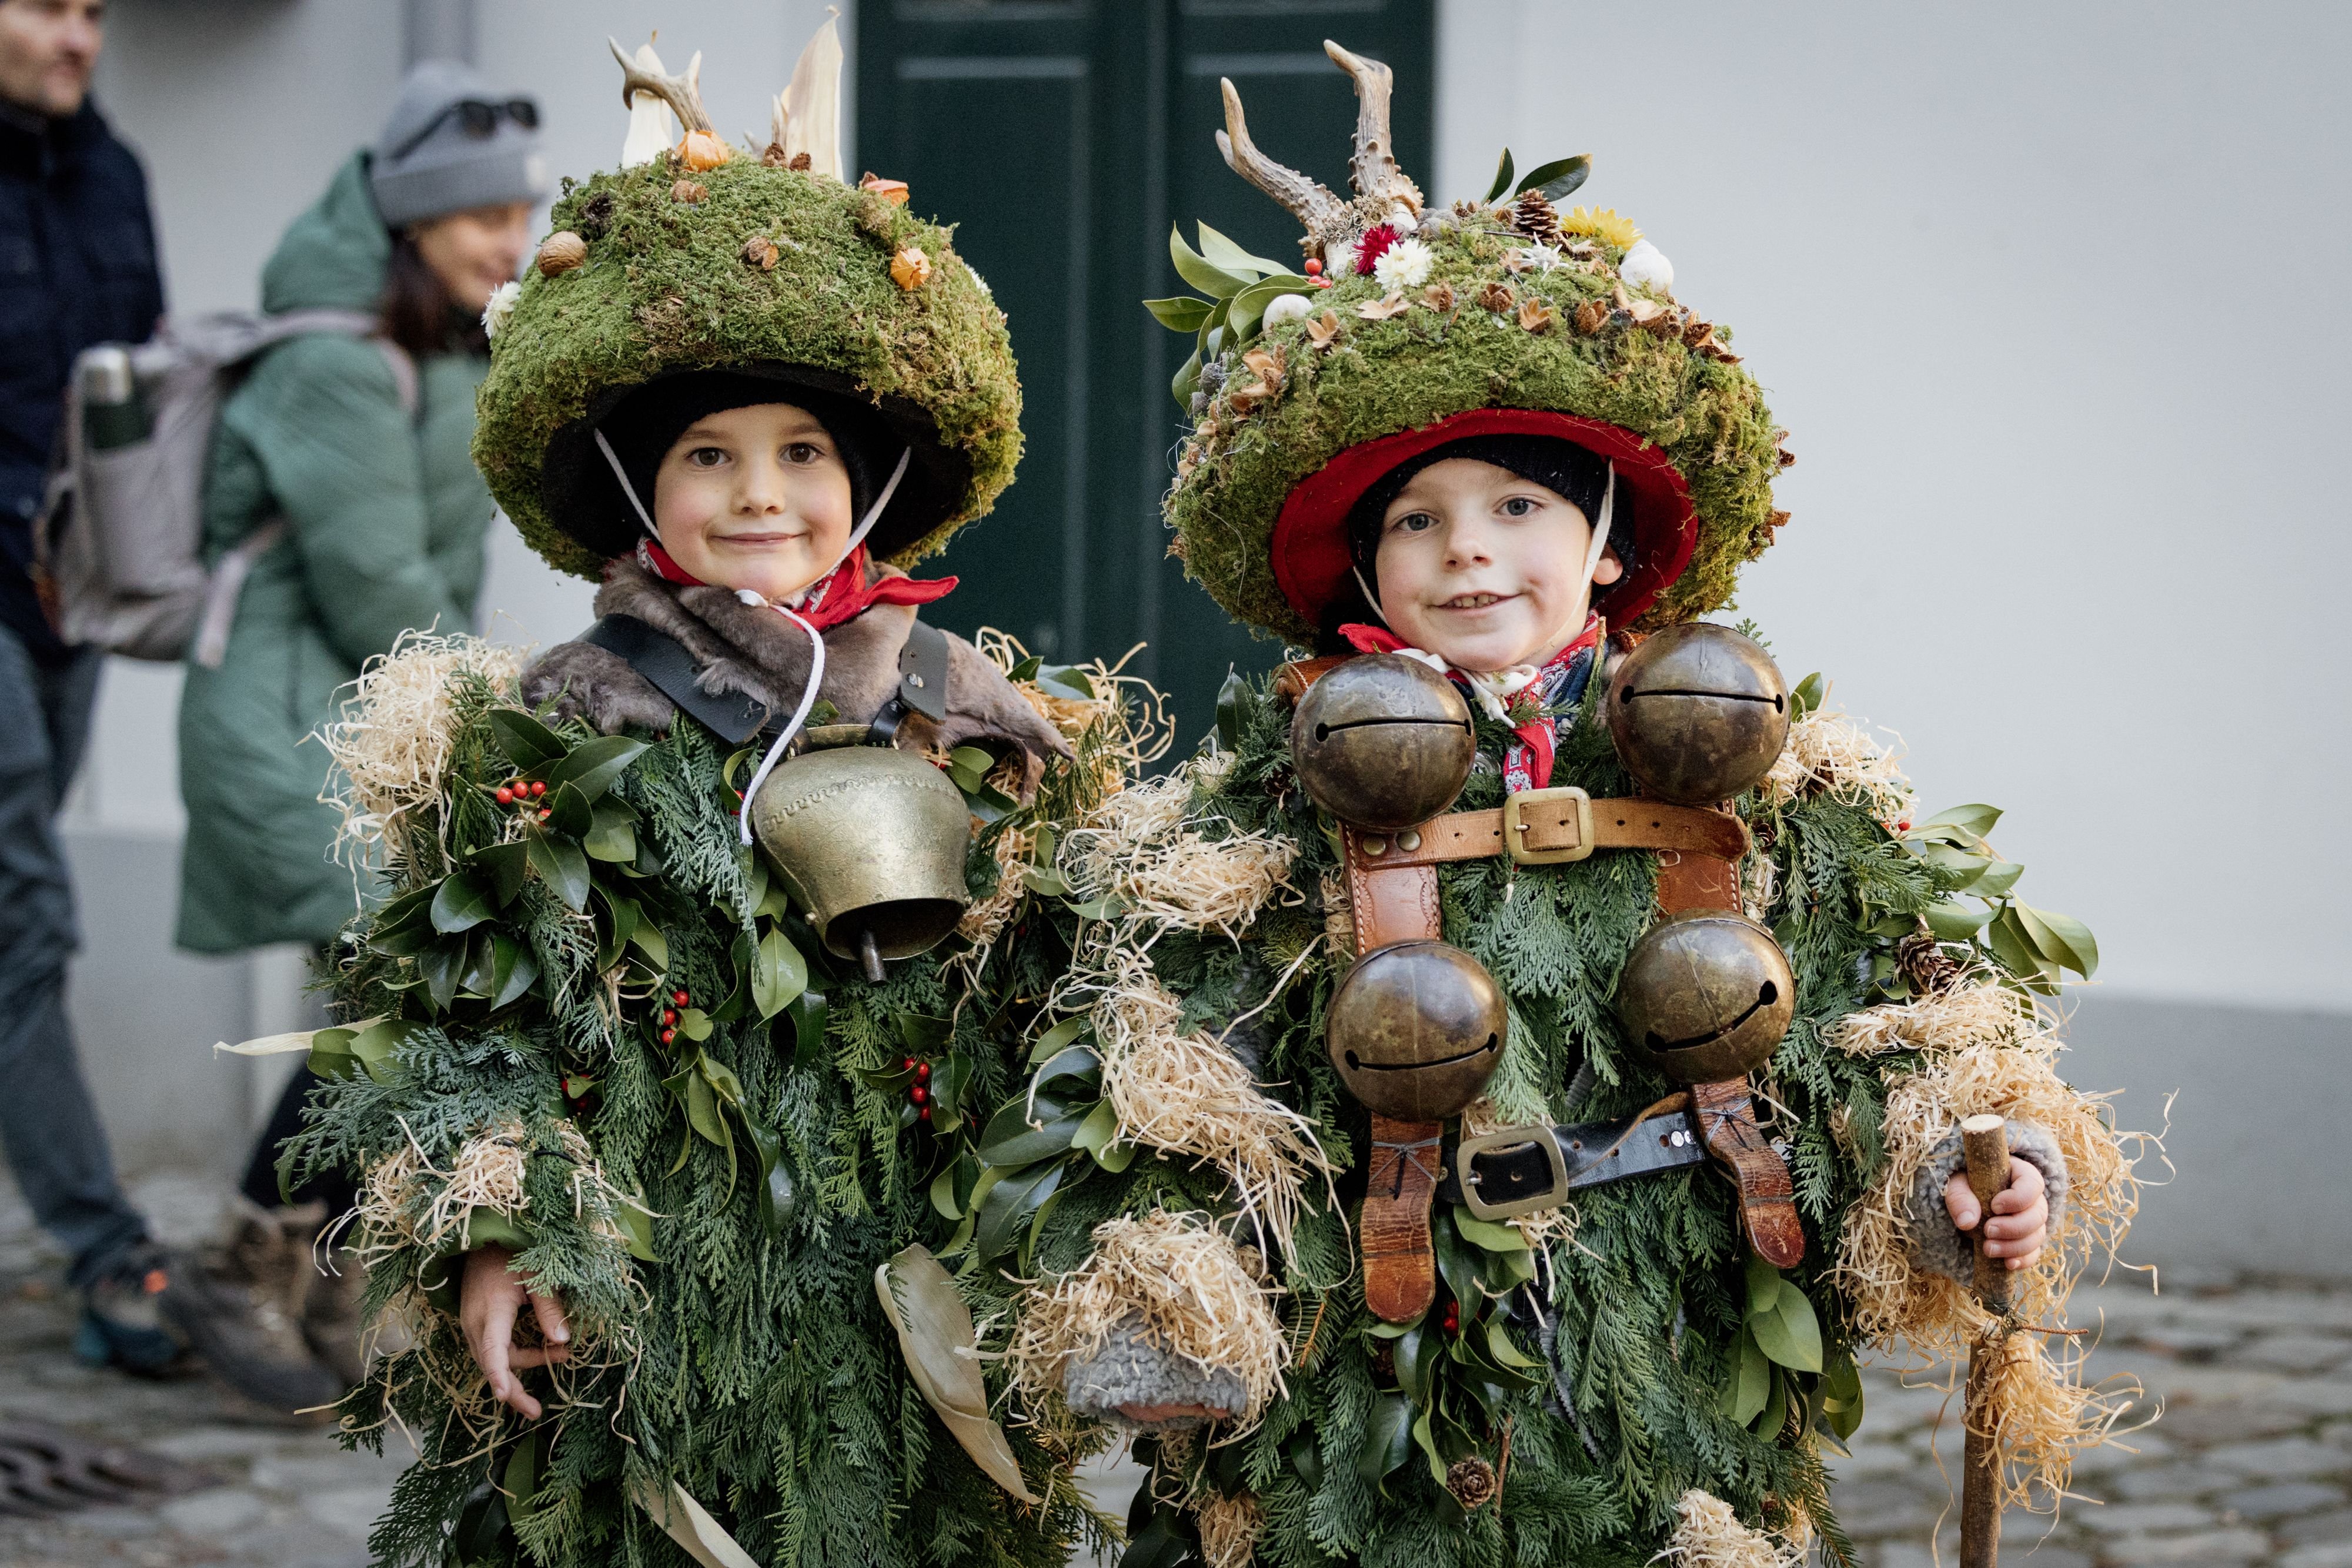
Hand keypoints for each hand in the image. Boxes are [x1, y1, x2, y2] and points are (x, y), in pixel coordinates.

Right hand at [459, 1245, 571, 1417]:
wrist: (480, 1244)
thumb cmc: (510, 1255)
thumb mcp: (536, 1275)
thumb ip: (549, 1307)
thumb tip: (563, 1341)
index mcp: (491, 1310)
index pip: (492, 1348)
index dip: (498, 1373)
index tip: (503, 1396)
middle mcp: (476, 1323)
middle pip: (492, 1364)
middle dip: (513, 1389)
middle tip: (536, 1411)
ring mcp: (472, 1326)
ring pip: (493, 1360)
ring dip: (521, 1368)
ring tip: (561, 1359)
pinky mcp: (475, 1326)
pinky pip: (492, 1351)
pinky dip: (513, 1359)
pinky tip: (538, 1357)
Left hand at [1943, 1156, 2048, 1271]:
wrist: (1962, 1200)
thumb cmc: (1961, 1184)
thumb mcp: (1956, 1183)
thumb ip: (1960, 1196)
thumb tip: (1967, 1222)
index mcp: (2018, 1175)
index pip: (2033, 1183)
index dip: (2019, 1198)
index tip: (1995, 1206)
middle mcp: (2031, 1199)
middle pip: (2038, 1214)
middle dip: (2015, 1227)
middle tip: (1988, 1231)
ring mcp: (2031, 1221)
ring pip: (2037, 1236)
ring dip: (2015, 1246)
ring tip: (1988, 1249)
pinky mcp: (2026, 1240)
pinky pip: (2034, 1253)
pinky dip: (2023, 1260)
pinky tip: (2008, 1264)